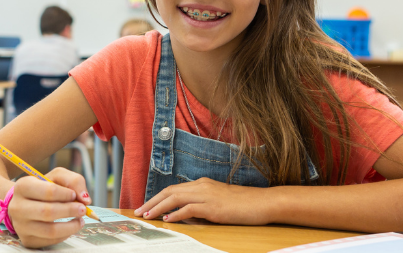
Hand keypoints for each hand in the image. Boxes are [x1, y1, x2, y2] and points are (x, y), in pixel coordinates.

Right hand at [8, 167, 92, 247]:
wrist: (25, 204)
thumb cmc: (43, 189)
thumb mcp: (57, 177)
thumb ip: (73, 181)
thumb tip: (85, 199)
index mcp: (22, 186)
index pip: (48, 191)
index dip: (66, 194)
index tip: (73, 195)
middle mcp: (17, 207)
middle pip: (48, 212)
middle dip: (70, 211)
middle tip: (82, 209)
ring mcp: (20, 226)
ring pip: (50, 231)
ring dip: (71, 226)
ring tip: (80, 220)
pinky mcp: (27, 240)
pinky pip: (50, 241)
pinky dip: (65, 235)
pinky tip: (69, 227)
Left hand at [133, 177, 273, 224]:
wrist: (263, 202)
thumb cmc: (243, 204)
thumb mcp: (217, 203)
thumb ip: (200, 206)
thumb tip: (183, 216)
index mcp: (202, 184)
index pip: (174, 189)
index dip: (158, 198)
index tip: (146, 206)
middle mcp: (202, 186)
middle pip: (170, 191)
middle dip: (152, 202)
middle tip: (139, 211)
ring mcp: (207, 195)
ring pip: (175, 198)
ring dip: (159, 207)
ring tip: (148, 216)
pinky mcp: (213, 207)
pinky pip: (190, 208)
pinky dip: (177, 213)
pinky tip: (168, 219)